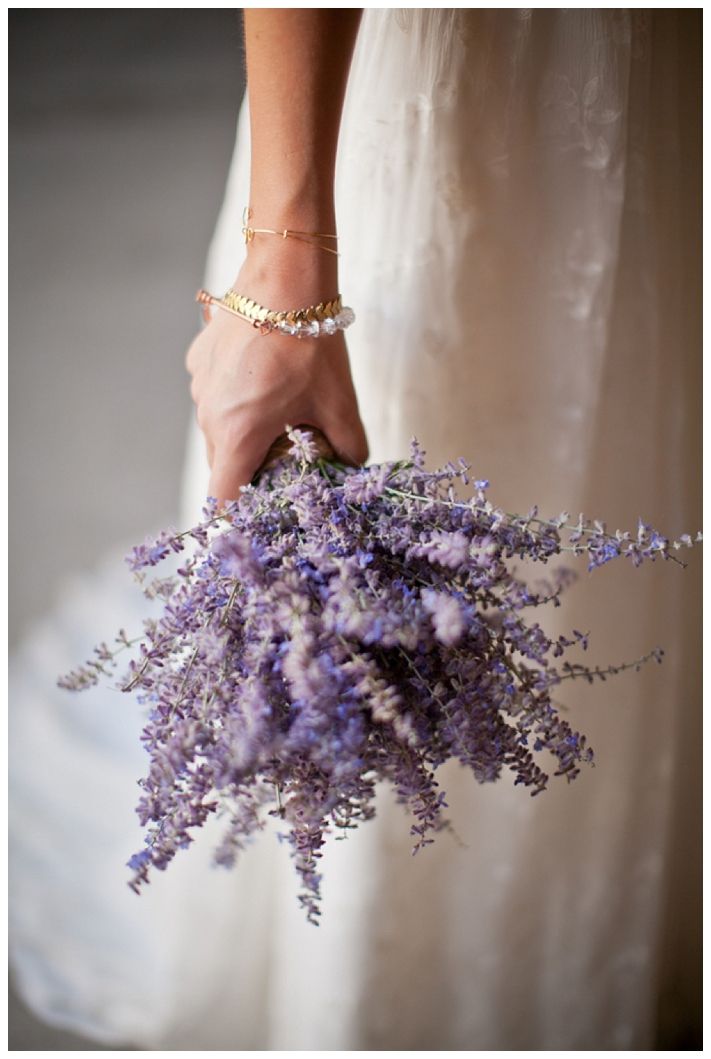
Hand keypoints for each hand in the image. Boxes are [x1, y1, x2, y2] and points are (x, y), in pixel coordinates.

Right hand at [185, 273, 367, 500]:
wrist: (285, 277)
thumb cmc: (312, 345)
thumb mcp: (340, 404)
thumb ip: (348, 448)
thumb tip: (352, 470)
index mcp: (237, 435)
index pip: (222, 498)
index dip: (241, 513)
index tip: (261, 511)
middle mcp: (208, 415)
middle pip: (223, 465)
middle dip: (253, 469)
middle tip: (289, 455)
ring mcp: (199, 386)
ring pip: (219, 429)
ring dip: (245, 432)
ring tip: (282, 410)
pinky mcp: (198, 360)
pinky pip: (215, 395)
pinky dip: (237, 398)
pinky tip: (266, 375)